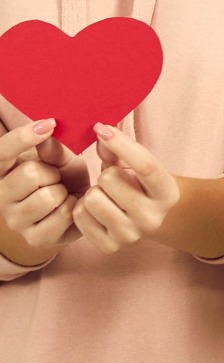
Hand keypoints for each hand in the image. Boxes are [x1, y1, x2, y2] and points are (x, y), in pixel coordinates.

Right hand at [0, 120, 82, 260]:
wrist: (77, 209)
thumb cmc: (64, 178)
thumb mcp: (61, 158)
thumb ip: (53, 148)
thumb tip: (47, 131)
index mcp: (2, 172)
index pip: (2, 152)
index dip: (23, 137)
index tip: (49, 124)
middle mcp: (1, 198)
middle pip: (30, 174)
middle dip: (52, 172)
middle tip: (55, 178)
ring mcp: (16, 221)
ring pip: (48, 196)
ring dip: (64, 192)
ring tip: (62, 194)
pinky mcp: (35, 238)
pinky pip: (63, 215)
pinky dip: (74, 208)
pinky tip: (69, 209)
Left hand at [72, 124, 179, 254]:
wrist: (150, 220)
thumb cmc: (140, 185)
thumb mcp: (136, 166)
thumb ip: (119, 149)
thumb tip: (100, 128)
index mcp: (167, 192)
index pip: (145, 164)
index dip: (122, 143)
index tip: (101, 128)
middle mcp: (153, 217)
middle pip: (110, 179)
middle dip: (106, 174)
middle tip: (113, 180)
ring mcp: (132, 235)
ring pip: (92, 198)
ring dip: (93, 192)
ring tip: (104, 196)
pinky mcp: (110, 247)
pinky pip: (79, 216)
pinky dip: (82, 208)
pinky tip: (95, 210)